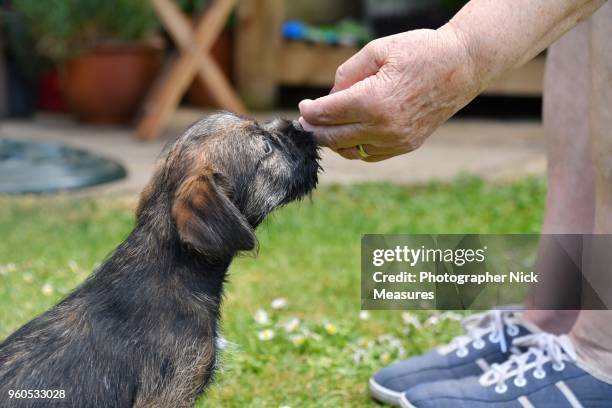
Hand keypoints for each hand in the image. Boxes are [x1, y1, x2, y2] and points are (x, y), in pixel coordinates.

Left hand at [298, 27, 481, 160]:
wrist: (462, 67)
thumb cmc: (420, 52)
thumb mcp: (378, 50)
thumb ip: (348, 74)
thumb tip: (330, 96)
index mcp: (373, 101)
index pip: (328, 114)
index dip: (310, 112)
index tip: (303, 107)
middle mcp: (383, 126)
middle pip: (334, 137)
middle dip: (315, 130)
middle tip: (305, 124)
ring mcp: (396, 140)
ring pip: (350, 150)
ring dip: (333, 142)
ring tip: (325, 129)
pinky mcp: (406, 146)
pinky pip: (370, 155)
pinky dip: (355, 148)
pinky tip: (349, 135)